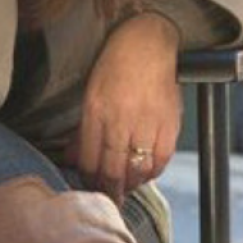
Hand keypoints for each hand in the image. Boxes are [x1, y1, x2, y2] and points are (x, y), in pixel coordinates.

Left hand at [67, 13, 181, 204]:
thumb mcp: (91, 92)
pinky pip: (161, 160)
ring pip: (137, 169)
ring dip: (130, 184)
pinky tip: (145, 175)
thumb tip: (73, 159)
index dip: (88, 178)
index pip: (89, 158)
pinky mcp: (169, 123)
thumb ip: (84, 129)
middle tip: (107, 199)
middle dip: (108, 189)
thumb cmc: (115, 65)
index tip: (88, 187)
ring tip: (124, 189)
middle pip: (112, 168)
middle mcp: (120, 119)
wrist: (148, 43)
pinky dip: (152, 173)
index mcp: (96, 110)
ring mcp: (146, 122)